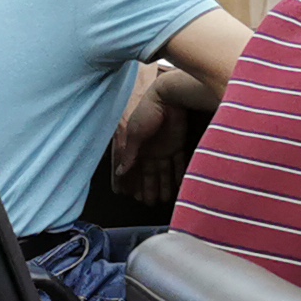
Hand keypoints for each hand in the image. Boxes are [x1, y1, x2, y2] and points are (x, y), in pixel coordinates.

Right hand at [109, 69, 188, 201]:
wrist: (167, 95)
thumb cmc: (146, 111)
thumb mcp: (134, 133)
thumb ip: (130, 153)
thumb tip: (121, 172)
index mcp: (137, 147)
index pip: (133, 169)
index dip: (132, 183)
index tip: (131, 196)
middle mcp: (150, 149)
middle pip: (149, 173)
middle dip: (148, 188)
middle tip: (149, 204)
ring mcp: (164, 147)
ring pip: (163, 171)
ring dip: (164, 185)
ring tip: (163, 200)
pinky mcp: (177, 144)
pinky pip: (178, 163)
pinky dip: (178, 174)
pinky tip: (179, 186)